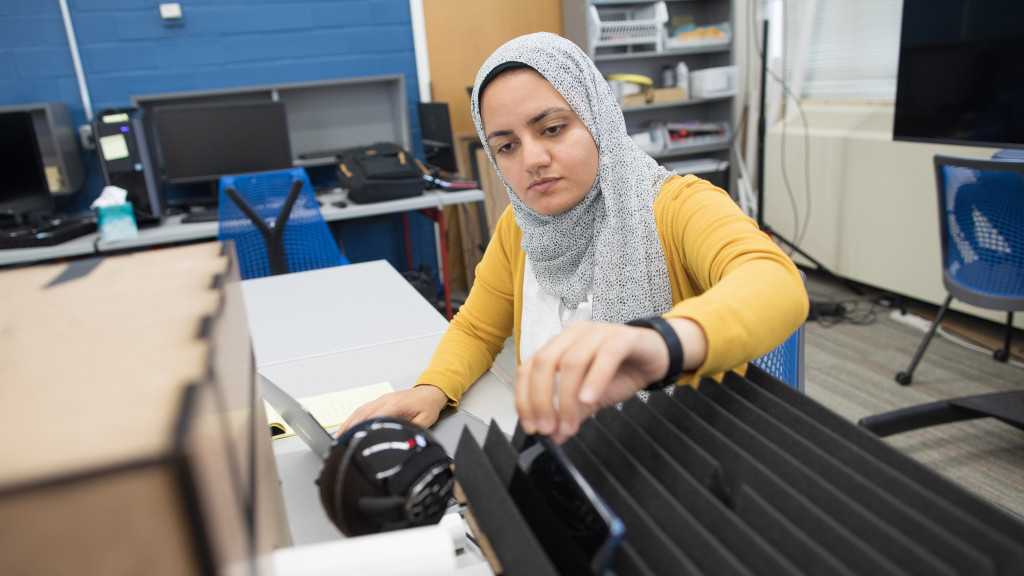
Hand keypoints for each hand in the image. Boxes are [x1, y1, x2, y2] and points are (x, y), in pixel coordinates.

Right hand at [336, 384, 449, 437]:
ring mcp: (381, 399)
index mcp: (395, 404)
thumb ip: (411, 430)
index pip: (375, 418)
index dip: (363, 430)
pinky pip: (363, 409)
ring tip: (338, 437)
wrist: (430, 392)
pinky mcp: (380, 401)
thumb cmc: (428, 405)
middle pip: (362, 414)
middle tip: (340, 443)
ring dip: (348, 423)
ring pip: (360, 411)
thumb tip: (400, 441)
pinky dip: (353, 418)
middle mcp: (385, 400)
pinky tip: (347, 426)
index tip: (354, 441)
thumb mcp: (424, 421)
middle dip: (350, 429)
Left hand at [515, 318, 703, 443]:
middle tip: (548, 427)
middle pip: (544, 363)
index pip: (528, 368)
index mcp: (559, 346)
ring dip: (567, 398)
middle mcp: (574, 335)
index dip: (525, 398)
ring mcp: (598, 332)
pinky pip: (605, 356)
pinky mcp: (623, 337)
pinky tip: (590, 399)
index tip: (531, 426)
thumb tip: (552, 436)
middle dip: (541, 400)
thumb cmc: (621, 371)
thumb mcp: (590, 396)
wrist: (656, 356)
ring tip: (570, 423)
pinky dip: (594, 380)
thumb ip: (570, 412)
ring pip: (571, 362)